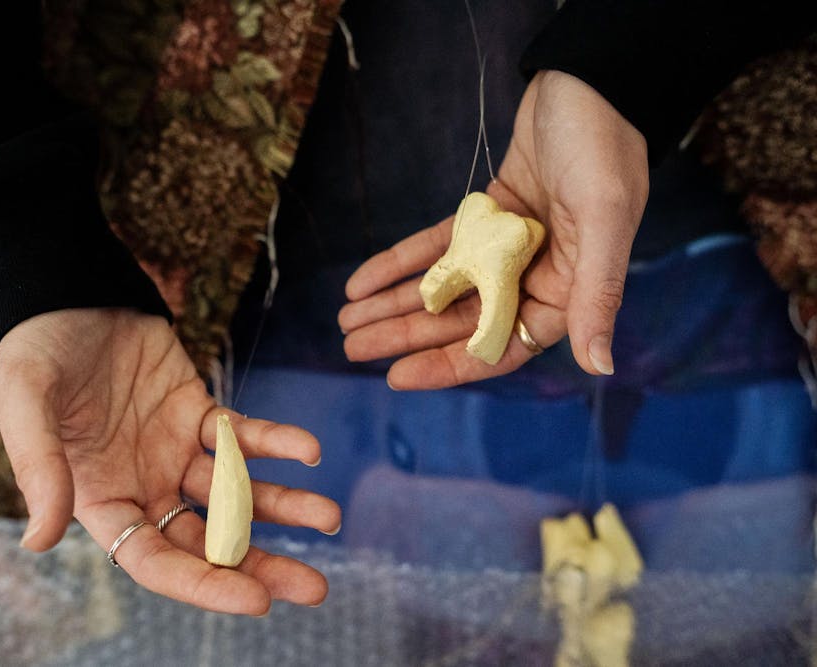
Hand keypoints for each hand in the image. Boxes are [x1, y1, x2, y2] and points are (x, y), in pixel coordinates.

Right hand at [0, 309, 340, 614]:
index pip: (155, 559)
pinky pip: (241, 436)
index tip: (257, 600)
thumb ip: (38, 469)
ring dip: (282, 507)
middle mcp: (142, 486)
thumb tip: (38, 541)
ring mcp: (173, 451)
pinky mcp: (196, 412)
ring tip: (329, 518)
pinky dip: (274, 443)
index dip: (204, 583)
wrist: (67, 294)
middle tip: (314, 587)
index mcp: (100, 500)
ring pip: (235, 493)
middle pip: (207, 540)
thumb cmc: (34, 351)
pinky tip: (306, 450)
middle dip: (259, 565)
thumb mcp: (24, 404)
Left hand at [338, 70, 648, 387]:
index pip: (500, 345)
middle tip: (352, 346)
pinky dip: (401, 261)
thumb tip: (598, 365)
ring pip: (443, 285)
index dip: (448, 364)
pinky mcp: (486, 215)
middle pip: (460, 320)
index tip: (396, 374)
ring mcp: (506, 246)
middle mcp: (535, 275)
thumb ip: (598, 294)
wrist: (590, 81)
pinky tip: (361, 279)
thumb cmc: (605, 148)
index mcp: (566, 290)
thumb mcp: (605, 219)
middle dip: (405, 333)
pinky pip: (437, 246)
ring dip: (394, 302)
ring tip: (346, 318)